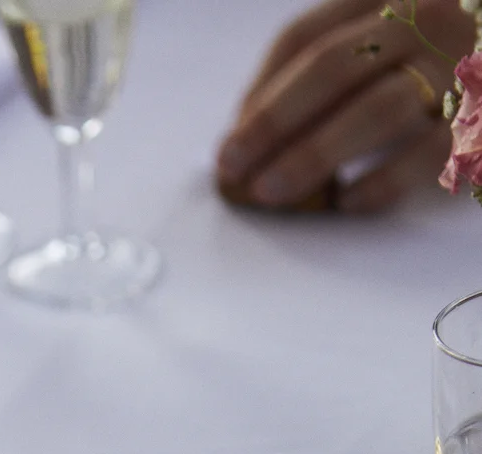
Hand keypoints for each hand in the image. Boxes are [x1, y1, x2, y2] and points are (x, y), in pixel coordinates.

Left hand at [216, 0, 466, 212]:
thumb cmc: (435, 63)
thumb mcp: (381, 42)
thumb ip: (326, 68)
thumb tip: (250, 128)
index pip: (304, 38)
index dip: (260, 92)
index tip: (230, 142)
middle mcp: (423, 19)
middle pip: (332, 69)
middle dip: (274, 123)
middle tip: (234, 169)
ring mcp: (455, 65)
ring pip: (376, 109)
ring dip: (315, 154)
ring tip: (272, 191)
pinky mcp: (478, 118)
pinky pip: (426, 152)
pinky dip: (381, 181)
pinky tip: (345, 202)